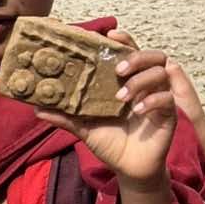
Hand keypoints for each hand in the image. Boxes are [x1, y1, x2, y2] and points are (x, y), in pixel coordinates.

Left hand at [37, 30, 175, 188]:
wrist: (128, 169)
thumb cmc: (110, 143)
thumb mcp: (84, 128)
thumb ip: (65, 116)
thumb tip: (36, 108)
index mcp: (126, 81)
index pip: (129, 52)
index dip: (123, 40)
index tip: (109, 34)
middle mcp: (145, 85)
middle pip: (152, 55)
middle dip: (136, 56)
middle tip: (118, 69)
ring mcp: (159, 97)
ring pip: (161, 72)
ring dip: (141, 79)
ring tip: (122, 96)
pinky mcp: (168, 114)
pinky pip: (167, 98)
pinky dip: (153, 100)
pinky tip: (138, 109)